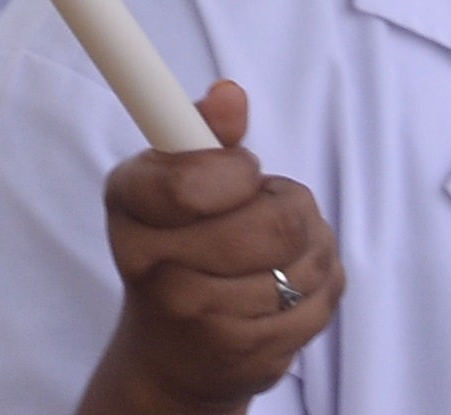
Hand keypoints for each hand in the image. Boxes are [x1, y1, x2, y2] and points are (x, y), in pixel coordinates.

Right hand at [90, 83, 337, 411]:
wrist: (173, 354)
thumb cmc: (176, 248)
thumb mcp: (171, 182)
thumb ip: (203, 134)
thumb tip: (231, 94)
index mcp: (128, 205)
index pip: (193, 181)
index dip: (237, 170)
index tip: (244, 169)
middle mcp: (152, 266)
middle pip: (272, 226)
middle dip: (292, 207)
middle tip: (276, 207)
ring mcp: (200, 317)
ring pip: (305, 263)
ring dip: (313, 246)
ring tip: (287, 247)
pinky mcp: (246, 354)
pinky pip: (319, 304)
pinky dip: (322, 286)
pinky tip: (294, 284)